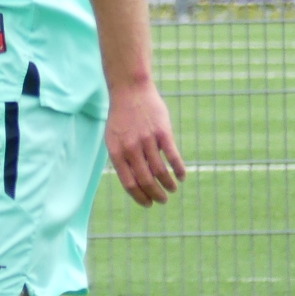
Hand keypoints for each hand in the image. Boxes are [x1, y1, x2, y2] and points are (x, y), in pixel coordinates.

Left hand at [105, 81, 185, 206]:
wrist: (130, 91)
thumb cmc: (121, 118)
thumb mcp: (113, 139)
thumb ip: (121, 158)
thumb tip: (132, 182)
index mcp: (116, 152)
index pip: (128, 182)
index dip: (139, 196)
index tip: (147, 204)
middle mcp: (131, 148)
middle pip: (145, 180)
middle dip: (155, 194)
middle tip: (162, 201)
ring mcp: (147, 140)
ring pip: (160, 170)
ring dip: (168, 184)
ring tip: (172, 190)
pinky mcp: (162, 132)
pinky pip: (173, 156)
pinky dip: (178, 169)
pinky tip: (181, 176)